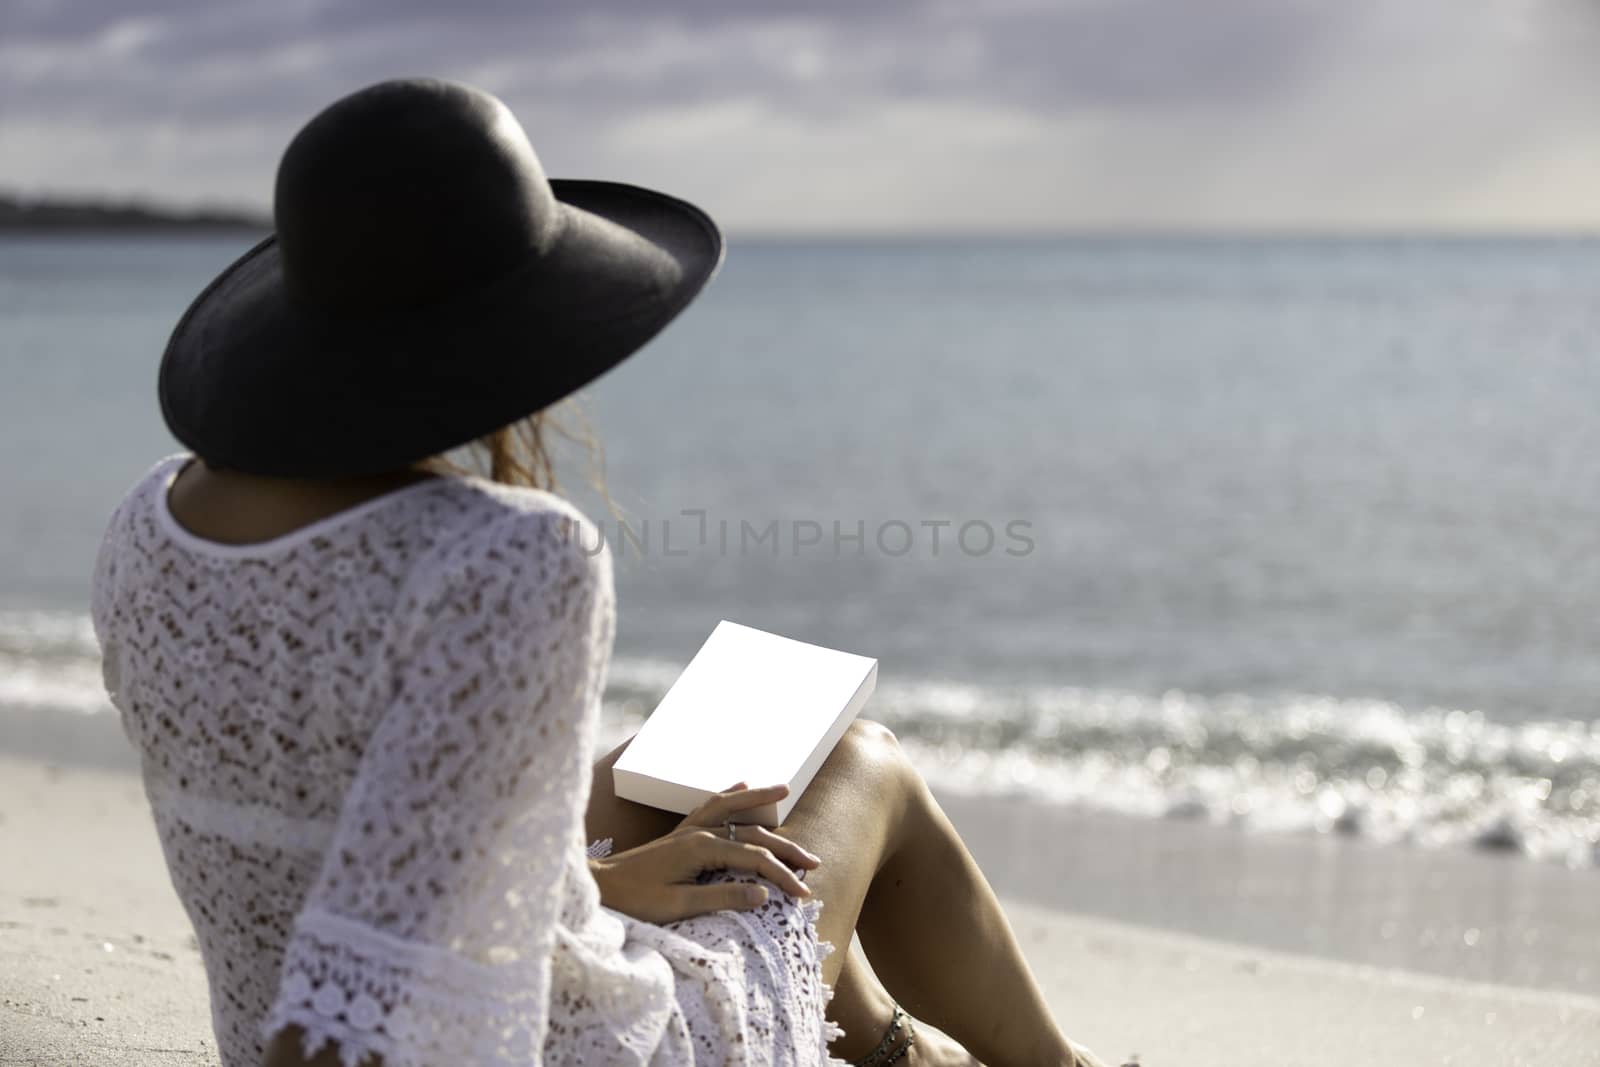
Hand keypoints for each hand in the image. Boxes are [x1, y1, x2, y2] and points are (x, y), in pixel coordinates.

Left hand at [588, 782, 821, 923]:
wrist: (600, 888)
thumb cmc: (636, 900)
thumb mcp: (679, 906)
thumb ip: (722, 897)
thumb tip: (763, 894)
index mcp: (702, 849)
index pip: (755, 859)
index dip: (782, 876)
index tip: (804, 894)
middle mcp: (698, 832)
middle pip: (752, 833)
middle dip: (785, 847)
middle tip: (814, 862)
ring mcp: (688, 829)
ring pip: (733, 808)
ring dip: (759, 799)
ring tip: (784, 789)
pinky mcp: (680, 833)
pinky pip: (710, 805)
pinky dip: (729, 794)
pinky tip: (741, 785)